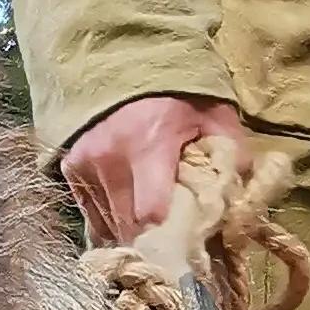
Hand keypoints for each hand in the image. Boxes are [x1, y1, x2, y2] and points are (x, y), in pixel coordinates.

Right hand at [61, 91, 247, 247]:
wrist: (123, 58)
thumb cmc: (177, 90)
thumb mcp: (214, 114)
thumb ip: (232, 155)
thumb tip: (239, 202)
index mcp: (149, 144)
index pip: (151, 213)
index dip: (172, 237)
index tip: (190, 248)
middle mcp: (110, 157)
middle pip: (130, 227)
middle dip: (155, 244)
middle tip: (177, 250)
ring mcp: (86, 164)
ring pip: (108, 226)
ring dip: (132, 235)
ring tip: (154, 236)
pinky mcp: (70, 167)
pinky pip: (91, 214)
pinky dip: (111, 222)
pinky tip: (130, 219)